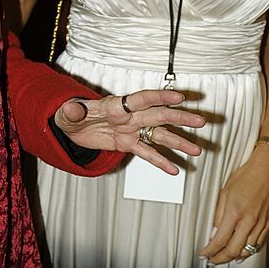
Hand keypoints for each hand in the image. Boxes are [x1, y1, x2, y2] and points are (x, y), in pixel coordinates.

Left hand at [54, 88, 205, 174]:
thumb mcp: (67, 114)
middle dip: (180, 118)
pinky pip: (147, 153)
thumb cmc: (71, 116)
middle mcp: (129, 117)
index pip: (142, 99)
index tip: (180, 97)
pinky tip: (175, 170)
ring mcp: (131, 131)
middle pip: (159, 116)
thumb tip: (72, 109)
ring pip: (159, 136)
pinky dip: (160, 161)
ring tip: (197, 150)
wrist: (71, 128)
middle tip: (201, 121)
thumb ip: (72, 111)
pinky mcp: (128, 144)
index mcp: (116, 105)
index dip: (160, 97)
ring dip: (178, 142)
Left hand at [199, 150, 268, 263]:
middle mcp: (249, 222)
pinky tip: (240, 253)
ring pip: (247, 251)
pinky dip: (248, 252)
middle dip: (220, 259)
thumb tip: (213, 231)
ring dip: (233, 258)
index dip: (210, 251)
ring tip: (223, 258)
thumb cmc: (244, 178)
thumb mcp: (224, 194)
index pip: (220, 240)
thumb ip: (218, 215)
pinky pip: (258, 245)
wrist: (267, 171)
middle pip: (233, 251)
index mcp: (235, 213)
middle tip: (211, 261)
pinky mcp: (268, 225)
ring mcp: (260, 225)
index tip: (203, 254)